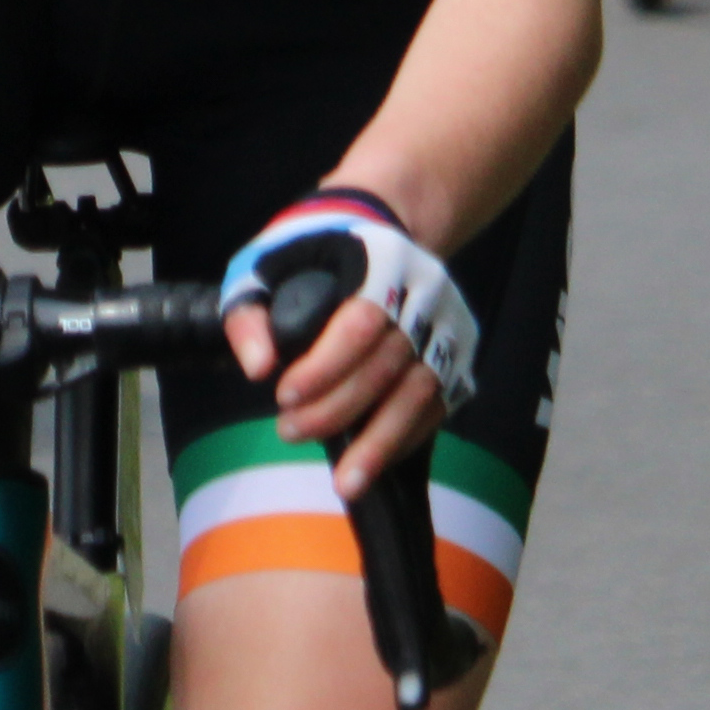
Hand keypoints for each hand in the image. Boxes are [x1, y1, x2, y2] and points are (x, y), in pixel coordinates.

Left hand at [216, 188, 472, 490]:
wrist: (379, 227)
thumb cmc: (314, 251)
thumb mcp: (267, 262)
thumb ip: (252, 312)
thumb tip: (257, 369)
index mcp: (382, 262)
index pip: (360, 322)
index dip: (324, 367)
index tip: (283, 396)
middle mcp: (425, 294)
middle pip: (388, 365)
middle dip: (337, 410)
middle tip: (290, 431)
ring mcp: (448, 327)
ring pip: (421, 393)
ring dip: (382, 443)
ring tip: (345, 481)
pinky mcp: (458, 356)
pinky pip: (438, 407)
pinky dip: (406, 438)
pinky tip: (372, 462)